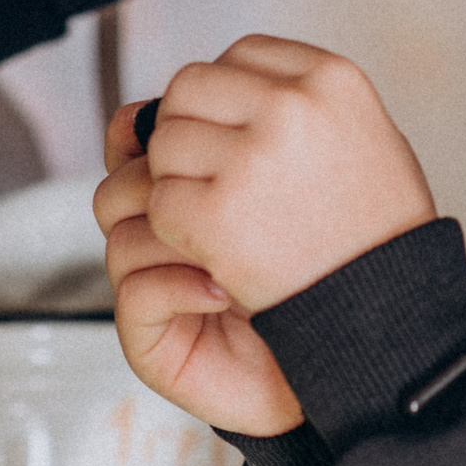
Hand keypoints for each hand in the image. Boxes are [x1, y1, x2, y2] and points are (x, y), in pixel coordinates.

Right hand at [96, 120, 303, 437]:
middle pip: (118, 186)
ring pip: (121, 234)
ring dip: (178, 236)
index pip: (135, 146)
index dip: (163, 140)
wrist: (346, 364)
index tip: (220, 144)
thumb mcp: (296, 191)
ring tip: (233, 253)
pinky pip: (133, 292)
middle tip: (229, 199)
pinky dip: (180, 285)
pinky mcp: (148, 338)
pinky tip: (226, 290)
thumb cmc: (325, 277)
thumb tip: (197, 102)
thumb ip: (251, 142)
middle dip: (169, 184)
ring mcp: (150, 289)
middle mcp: (159, 242)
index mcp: (186, 198)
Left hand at [135, 35, 436, 313]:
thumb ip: (301, 101)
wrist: (391, 307)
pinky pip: (161, 201)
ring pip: (166, 144)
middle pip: (190, 88)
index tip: (236, 131)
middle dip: (190, 127)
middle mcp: (291, 107)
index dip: (228, 93)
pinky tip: (212, 243)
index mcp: (330, 78)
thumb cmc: (379, 229)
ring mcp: (251, 159)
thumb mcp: (364, 134)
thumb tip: (222, 84)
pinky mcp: (218, 215)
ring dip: (179, 177)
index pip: (241, 53)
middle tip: (211, 172)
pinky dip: (175, 224)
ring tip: (220, 211)